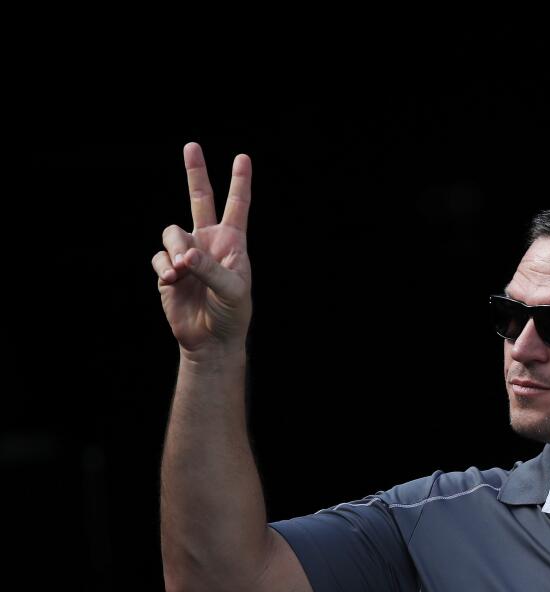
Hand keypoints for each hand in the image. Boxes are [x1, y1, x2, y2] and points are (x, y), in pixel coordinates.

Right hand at [152, 142, 252, 358]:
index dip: (240, 183)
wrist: (210, 340)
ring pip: (172, 232)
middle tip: (191, 146)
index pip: (238, 207)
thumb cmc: (231, 314)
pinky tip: (174, 282)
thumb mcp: (232, 290)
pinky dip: (165, 268)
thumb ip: (210, 268)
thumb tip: (184, 254)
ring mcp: (186, 254)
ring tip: (182, 271)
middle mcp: (208, 242)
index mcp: (232, 243)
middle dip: (195, 173)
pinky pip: (159, 257)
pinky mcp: (167, 270)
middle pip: (200, 200)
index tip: (243, 158)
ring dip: (175, 249)